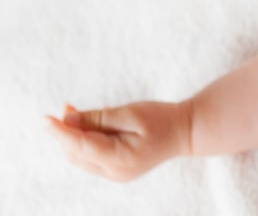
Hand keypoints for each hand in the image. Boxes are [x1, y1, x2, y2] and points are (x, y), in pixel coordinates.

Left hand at [46, 101, 191, 180]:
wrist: (188, 131)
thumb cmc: (163, 118)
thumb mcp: (131, 113)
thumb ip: (99, 118)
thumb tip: (67, 120)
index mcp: (120, 159)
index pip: (80, 147)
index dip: (60, 132)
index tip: (46, 118)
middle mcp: (115, 172)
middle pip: (76, 155)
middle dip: (65, 133)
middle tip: (65, 107)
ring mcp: (116, 173)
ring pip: (81, 157)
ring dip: (74, 137)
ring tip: (73, 112)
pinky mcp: (117, 169)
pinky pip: (92, 156)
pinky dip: (85, 141)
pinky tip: (89, 124)